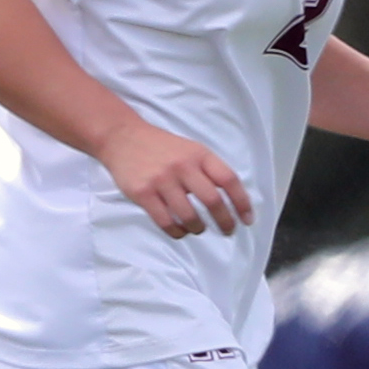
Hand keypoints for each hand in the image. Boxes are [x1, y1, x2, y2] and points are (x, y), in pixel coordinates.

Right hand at [95, 126, 256, 238]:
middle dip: (225, 221)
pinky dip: (176, 231)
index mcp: (199, 155)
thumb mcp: (191, 150)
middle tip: (228, 231)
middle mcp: (183, 167)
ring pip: (188, 214)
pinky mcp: (142, 193)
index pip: (229, 180)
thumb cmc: (161, 147)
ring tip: (199, 229)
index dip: (242, 202)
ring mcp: (161, 180)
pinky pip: (164, 220)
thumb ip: (208, 170)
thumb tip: (229, 200)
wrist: (122, 138)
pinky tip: (179, 231)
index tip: (246, 219)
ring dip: (198, 227)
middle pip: (212, 200)